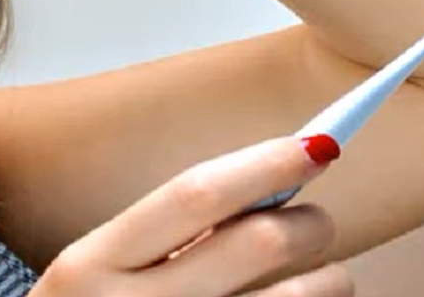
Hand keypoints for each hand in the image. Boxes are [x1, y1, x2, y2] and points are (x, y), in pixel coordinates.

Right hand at [33, 137, 352, 296]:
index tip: (315, 146)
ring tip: (327, 275)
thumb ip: (164, 232)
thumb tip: (270, 181)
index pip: (194, 195)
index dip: (262, 165)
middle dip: (307, 222)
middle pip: (256, 243)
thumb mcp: (100, 270)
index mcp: (93, 263)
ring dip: (331, 278)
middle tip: (315, 220)